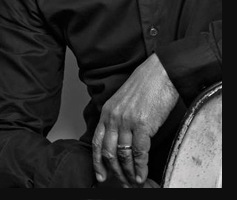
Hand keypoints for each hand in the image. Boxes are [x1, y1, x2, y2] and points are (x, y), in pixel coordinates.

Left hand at [92, 53, 178, 186]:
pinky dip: (140, 167)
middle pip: (109, 152)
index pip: (97, 141)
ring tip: (135, 181)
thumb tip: (119, 140)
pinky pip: (138, 153)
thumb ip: (117, 118)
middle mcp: (114, 117)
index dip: (98, 162)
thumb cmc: (144, 86)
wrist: (159, 73)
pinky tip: (142, 174)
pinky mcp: (143, 125)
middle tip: (123, 182)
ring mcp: (127, 121)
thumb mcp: (122, 101)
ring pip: (123, 156)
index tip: (101, 176)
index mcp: (107, 111)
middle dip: (115, 172)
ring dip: (129, 173)